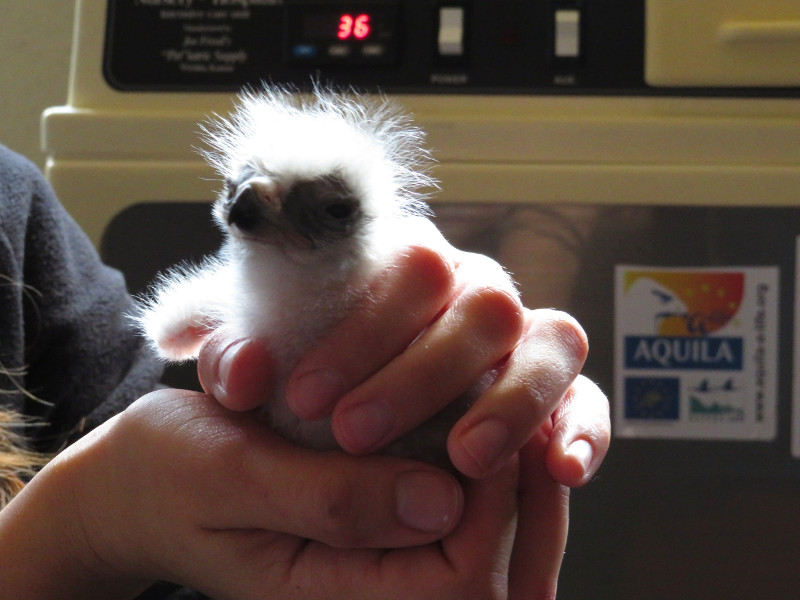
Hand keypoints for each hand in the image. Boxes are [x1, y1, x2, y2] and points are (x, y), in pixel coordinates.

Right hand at [0, 388, 565, 598]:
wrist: (131, 482)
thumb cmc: (166, 475)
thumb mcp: (231, 477)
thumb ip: (330, 499)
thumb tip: (443, 501)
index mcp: (332, 594)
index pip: (460, 578)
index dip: (494, 506)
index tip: (494, 426)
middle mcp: (364, 584)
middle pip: (494, 571)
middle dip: (524, 494)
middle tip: (534, 417)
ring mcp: (373, 558)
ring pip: (488, 544)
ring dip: (517, 481)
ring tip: (525, 415)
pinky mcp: (374, 522)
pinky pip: (456, 515)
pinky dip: (486, 468)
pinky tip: (487, 415)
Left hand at [199, 243, 609, 481]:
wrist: (333, 415)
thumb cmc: (298, 381)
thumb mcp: (254, 374)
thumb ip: (241, 365)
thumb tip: (247, 374)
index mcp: (405, 265)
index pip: (404, 266)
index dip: (362, 330)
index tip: (305, 396)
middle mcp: (470, 291)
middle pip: (481, 300)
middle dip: (422, 372)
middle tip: (356, 432)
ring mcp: (518, 337)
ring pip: (548, 339)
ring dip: (512, 399)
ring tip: (466, 457)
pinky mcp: (552, 388)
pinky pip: (586, 396)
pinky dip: (583, 427)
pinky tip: (562, 468)